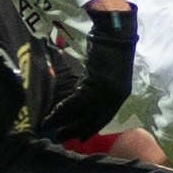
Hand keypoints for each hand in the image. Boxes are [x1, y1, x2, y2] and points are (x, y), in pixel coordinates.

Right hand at [37, 8, 136, 143]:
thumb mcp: (110, 72)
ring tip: (55, 132)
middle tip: (63, 139)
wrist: (114, 33)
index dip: (91, 128)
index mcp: (121, 94)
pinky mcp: (93, 84)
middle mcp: (115, 97)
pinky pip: (75, 102)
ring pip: (83, 114)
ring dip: (67, 124)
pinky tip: (52, 117)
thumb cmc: (112, 47)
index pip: (105, 117)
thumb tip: (84, 95)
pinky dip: (62, 111)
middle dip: (77, 131)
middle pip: (94, 120)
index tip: (81, 137)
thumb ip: (100, 86)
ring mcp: (105, 92)